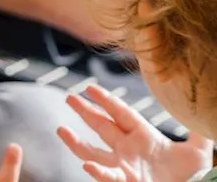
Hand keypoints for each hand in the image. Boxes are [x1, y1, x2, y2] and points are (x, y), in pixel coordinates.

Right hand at [58, 84, 212, 181]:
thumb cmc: (194, 177)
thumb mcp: (198, 152)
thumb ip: (197, 133)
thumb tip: (199, 111)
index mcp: (144, 137)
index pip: (121, 113)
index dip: (106, 100)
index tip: (90, 87)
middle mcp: (129, 150)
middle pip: (102, 127)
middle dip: (85, 112)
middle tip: (69, 97)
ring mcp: (124, 167)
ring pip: (94, 153)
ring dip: (76, 142)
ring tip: (61, 130)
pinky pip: (109, 177)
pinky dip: (98, 172)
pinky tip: (87, 165)